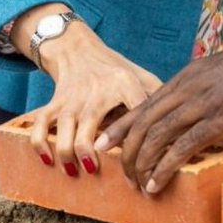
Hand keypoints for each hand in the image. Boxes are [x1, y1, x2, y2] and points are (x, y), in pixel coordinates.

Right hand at [19, 17, 161, 177]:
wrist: (78, 49)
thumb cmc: (116, 69)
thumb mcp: (141, 76)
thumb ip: (159, 97)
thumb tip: (183, 123)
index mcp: (124, 83)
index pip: (134, 111)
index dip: (138, 139)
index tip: (143, 164)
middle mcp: (96, 90)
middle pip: (89, 123)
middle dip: (90, 152)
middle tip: (99, 173)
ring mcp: (72, 97)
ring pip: (63, 127)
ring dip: (66, 152)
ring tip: (75, 172)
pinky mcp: (54, 101)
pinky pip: (39, 123)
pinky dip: (39, 143)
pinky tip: (47, 161)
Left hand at [95, 33, 222, 192]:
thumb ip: (207, 87)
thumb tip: (202, 105)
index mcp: (187, 78)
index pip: (144, 104)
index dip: (121, 126)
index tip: (105, 143)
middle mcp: (187, 89)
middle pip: (143, 123)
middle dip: (126, 151)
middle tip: (121, 174)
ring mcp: (202, 104)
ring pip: (157, 136)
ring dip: (142, 164)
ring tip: (137, 184)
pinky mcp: (221, 119)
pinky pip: (184, 147)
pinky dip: (165, 167)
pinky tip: (157, 183)